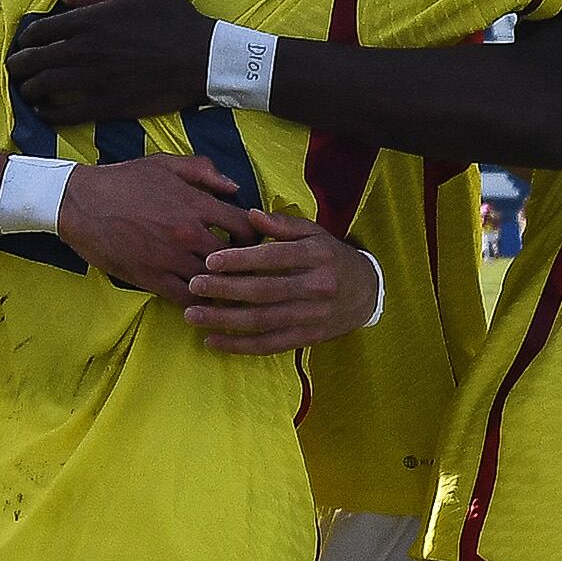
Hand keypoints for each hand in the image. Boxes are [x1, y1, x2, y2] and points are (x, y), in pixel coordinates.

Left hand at [9, 0, 214, 124]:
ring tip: (27, 91)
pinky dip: (49, 114)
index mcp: (88, 19)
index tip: (24, 45)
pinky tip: (45, 112)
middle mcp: (84, 49)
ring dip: (28, 90)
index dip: (24, 39)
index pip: (37, 31)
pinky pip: (66, 113)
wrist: (204, 59)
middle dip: (18, 66)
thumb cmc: (174, 20)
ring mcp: (94, 80)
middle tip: (16, 70)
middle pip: (32, 61)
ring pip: (43, 87)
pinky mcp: (107, 105)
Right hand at [57, 153, 269, 300]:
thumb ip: (203, 171)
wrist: (79, 203)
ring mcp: (169, 259)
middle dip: (243, 264)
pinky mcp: (150, 278)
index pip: (246, 227)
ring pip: (213, 283)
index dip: (255, 236)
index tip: (250, 241)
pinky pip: (185, 298)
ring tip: (225, 285)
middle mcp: (187, 234)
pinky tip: (200, 297)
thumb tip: (234, 187)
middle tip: (243, 267)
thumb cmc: (123, 181)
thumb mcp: (165, 164)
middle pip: (235, 260)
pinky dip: (197, 301)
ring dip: (222, 285)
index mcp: (195, 205)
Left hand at [184, 221, 374, 355]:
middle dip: (225, 290)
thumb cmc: (333, 258)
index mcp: (317, 256)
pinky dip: (240, 345)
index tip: (210, 261)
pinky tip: (213, 341)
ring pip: (262, 321)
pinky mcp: (308, 338)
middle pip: (264, 291)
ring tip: (193, 315)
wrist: (368, 293)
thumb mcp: (315, 234)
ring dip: (224, 320)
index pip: (273, 258)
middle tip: (194, 286)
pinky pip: (269, 345)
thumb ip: (283, 225)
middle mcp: (317, 287)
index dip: (240, 260)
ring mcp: (312, 316)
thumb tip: (250, 215)